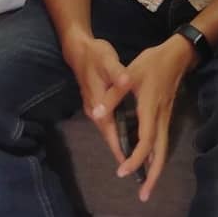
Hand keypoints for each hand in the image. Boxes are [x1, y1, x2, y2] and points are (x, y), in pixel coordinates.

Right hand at [61, 30, 128, 164]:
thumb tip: (126, 81)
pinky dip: (120, 129)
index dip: (120, 148)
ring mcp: (95, 106)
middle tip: (139, 167)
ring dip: (121, 141)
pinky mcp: (98, 101)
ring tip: (137, 154)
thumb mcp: (108, 61)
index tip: (131, 166)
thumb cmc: (95, 55)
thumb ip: (118, 73)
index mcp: (98, 104)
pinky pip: (110, 121)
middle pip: (110, 135)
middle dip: (122, 150)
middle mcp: (95, 110)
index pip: (110, 132)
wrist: (79, 49)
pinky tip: (130, 131)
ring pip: (110, 129)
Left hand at [93, 36, 194, 201]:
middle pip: (160, 153)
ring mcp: (166, 118)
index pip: (146, 141)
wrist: (178, 55)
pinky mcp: (166, 116)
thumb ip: (113, 94)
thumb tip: (97, 114)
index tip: (123, 172)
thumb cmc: (152, 63)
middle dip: (153, 175)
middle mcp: (160, 118)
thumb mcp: (130, 73)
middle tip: (144, 196)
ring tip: (147, 187)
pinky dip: (156, 157)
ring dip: (156, 169)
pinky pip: (162, 142)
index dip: (136, 159)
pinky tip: (149, 163)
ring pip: (163, 149)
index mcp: (150, 110)